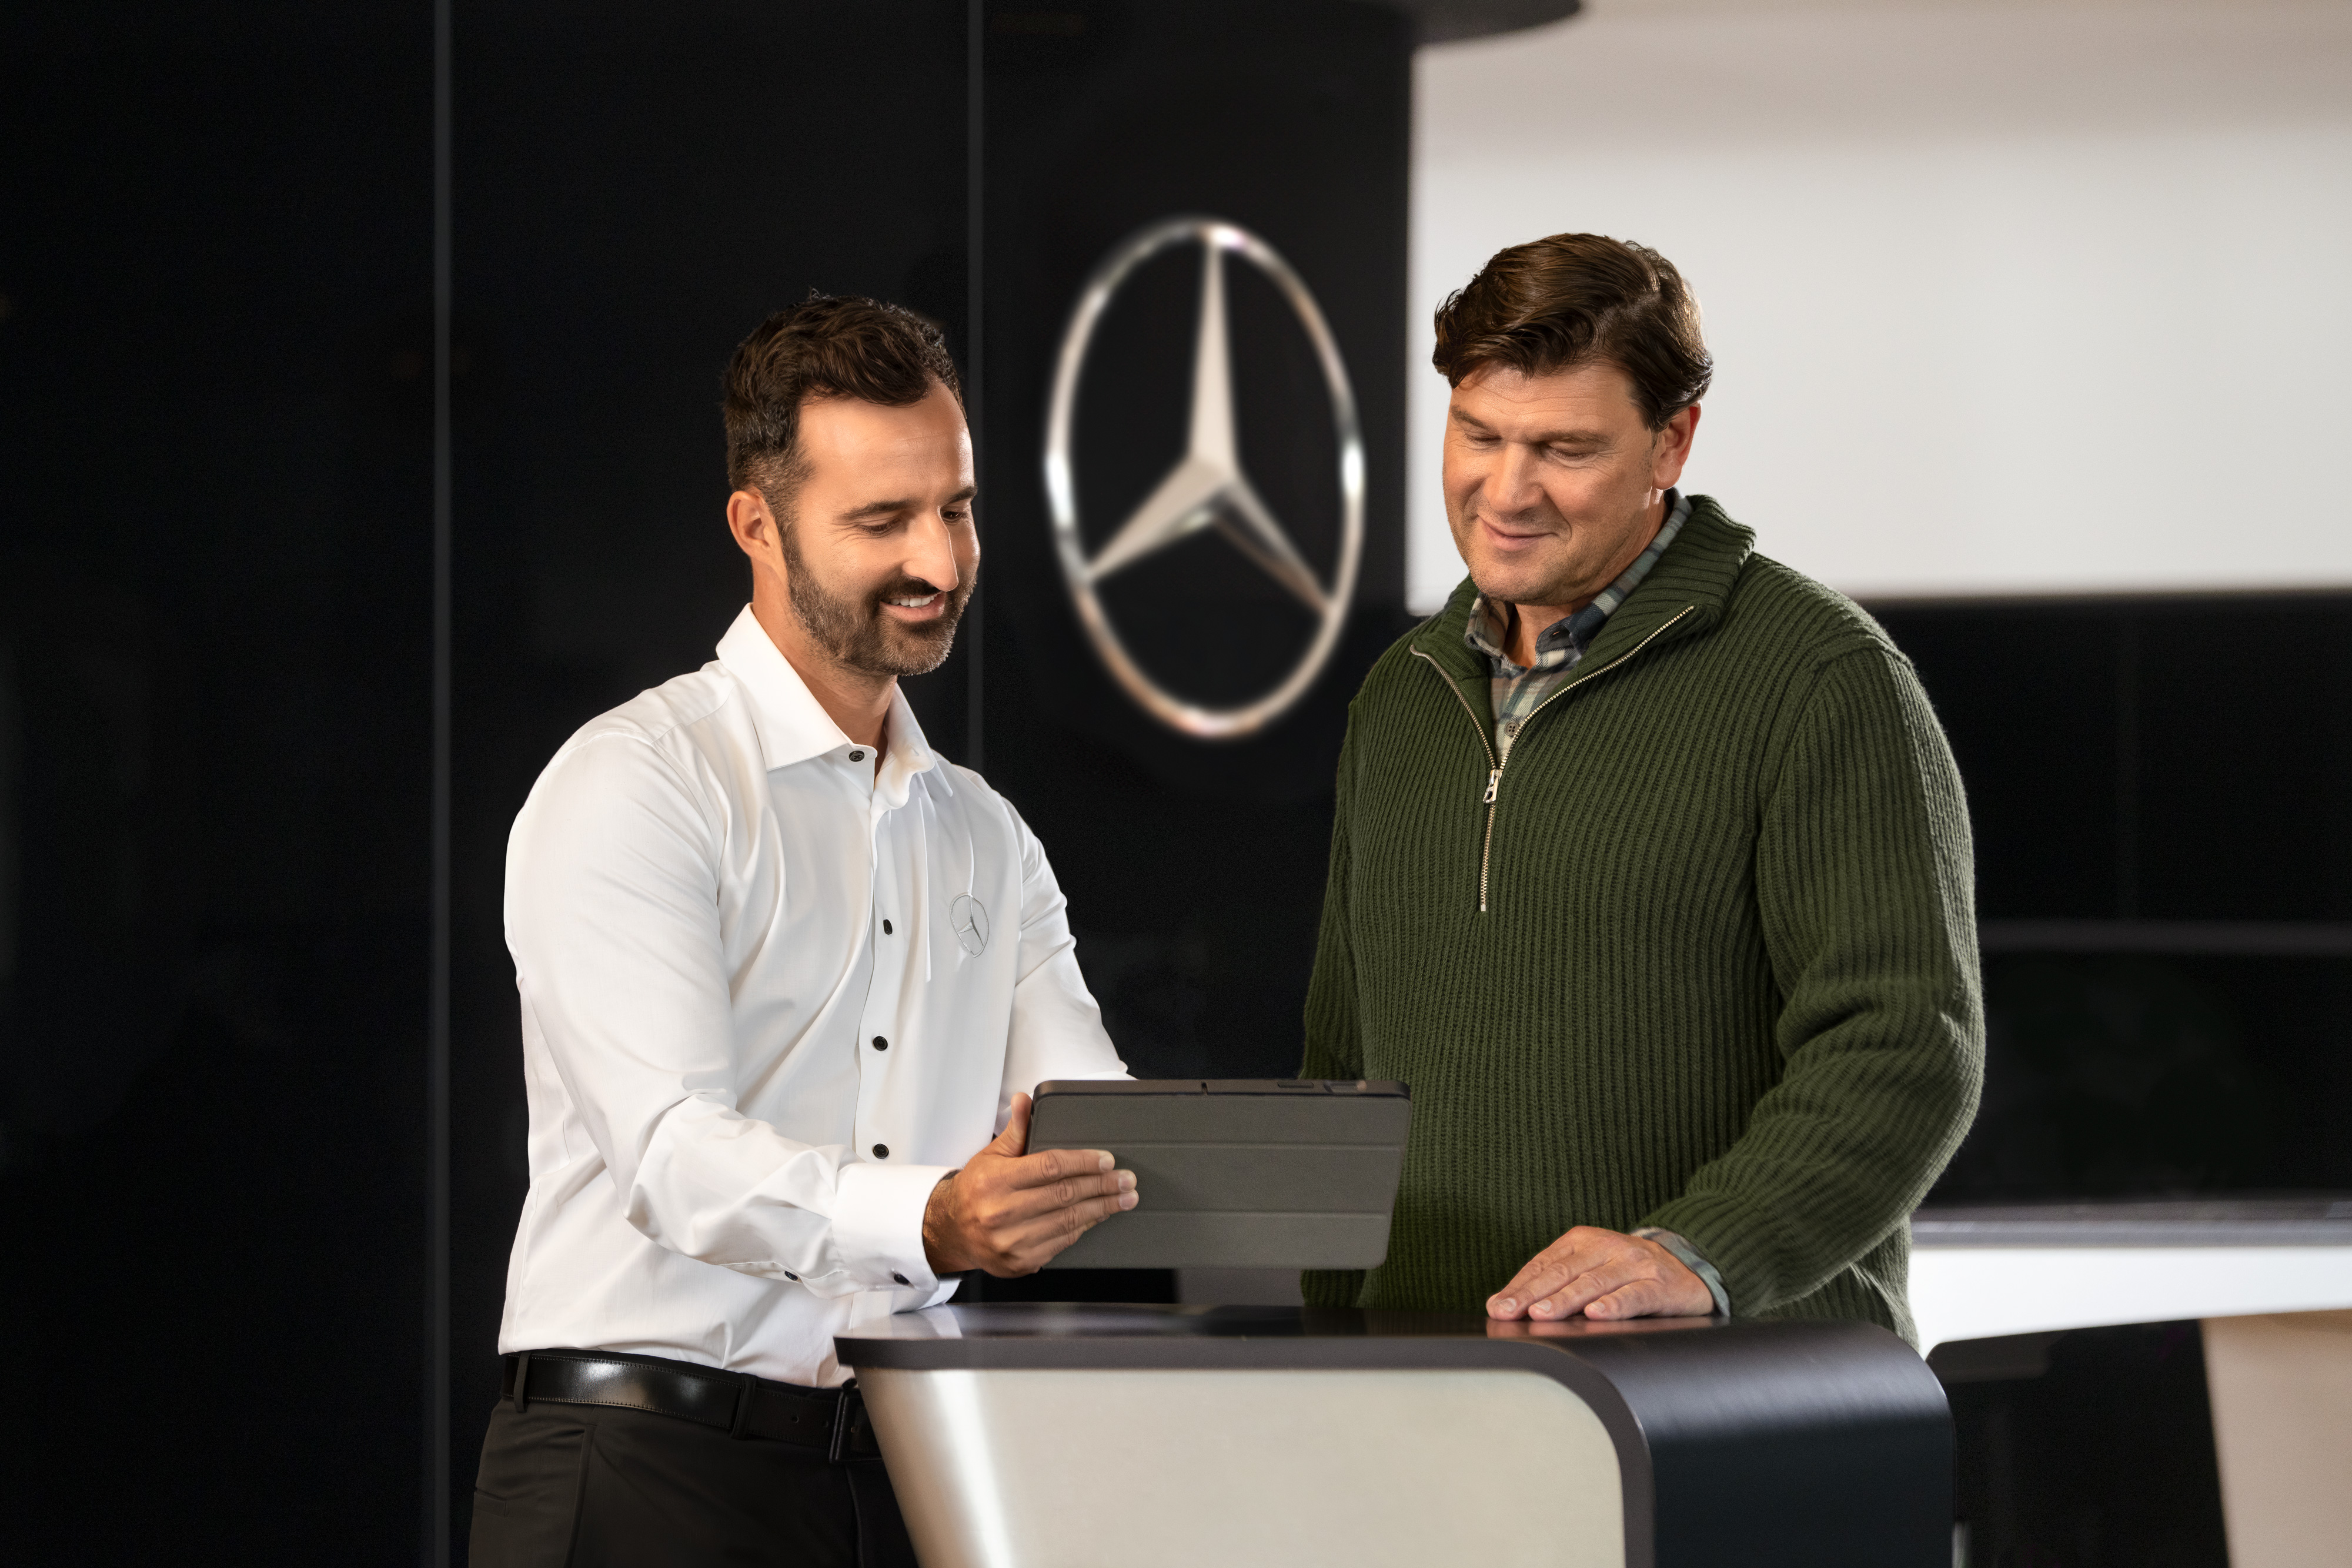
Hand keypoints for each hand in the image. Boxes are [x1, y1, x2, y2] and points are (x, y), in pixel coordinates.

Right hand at [922, 1092, 1137, 1275]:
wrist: (951, 1232)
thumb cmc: (974, 1191)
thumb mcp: (990, 1156)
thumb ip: (1015, 1131)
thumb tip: (1024, 1101)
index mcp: (995, 1181)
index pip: (1049, 1166)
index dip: (1082, 1162)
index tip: (1106, 1160)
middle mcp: (1002, 1212)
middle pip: (1064, 1195)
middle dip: (1102, 1186)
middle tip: (1126, 1180)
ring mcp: (1011, 1241)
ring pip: (1068, 1221)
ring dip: (1102, 1208)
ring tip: (1124, 1198)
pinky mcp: (1020, 1261)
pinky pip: (1062, 1242)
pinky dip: (1084, 1228)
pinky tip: (1099, 1216)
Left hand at [1486, 1225, 1712, 1321]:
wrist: (1688, 1267)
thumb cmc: (1629, 1271)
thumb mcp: (1592, 1266)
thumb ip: (1557, 1281)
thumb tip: (1510, 1305)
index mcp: (1583, 1240)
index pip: (1544, 1264)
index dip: (1519, 1286)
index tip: (1497, 1306)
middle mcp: (1607, 1247)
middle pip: (1563, 1272)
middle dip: (1531, 1294)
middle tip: (1508, 1312)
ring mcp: (1634, 1264)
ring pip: (1593, 1283)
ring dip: (1565, 1300)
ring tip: (1541, 1314)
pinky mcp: (1659, 1285)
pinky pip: (1634, 1296)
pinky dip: (1614, 1305)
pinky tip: (1596, 1314)